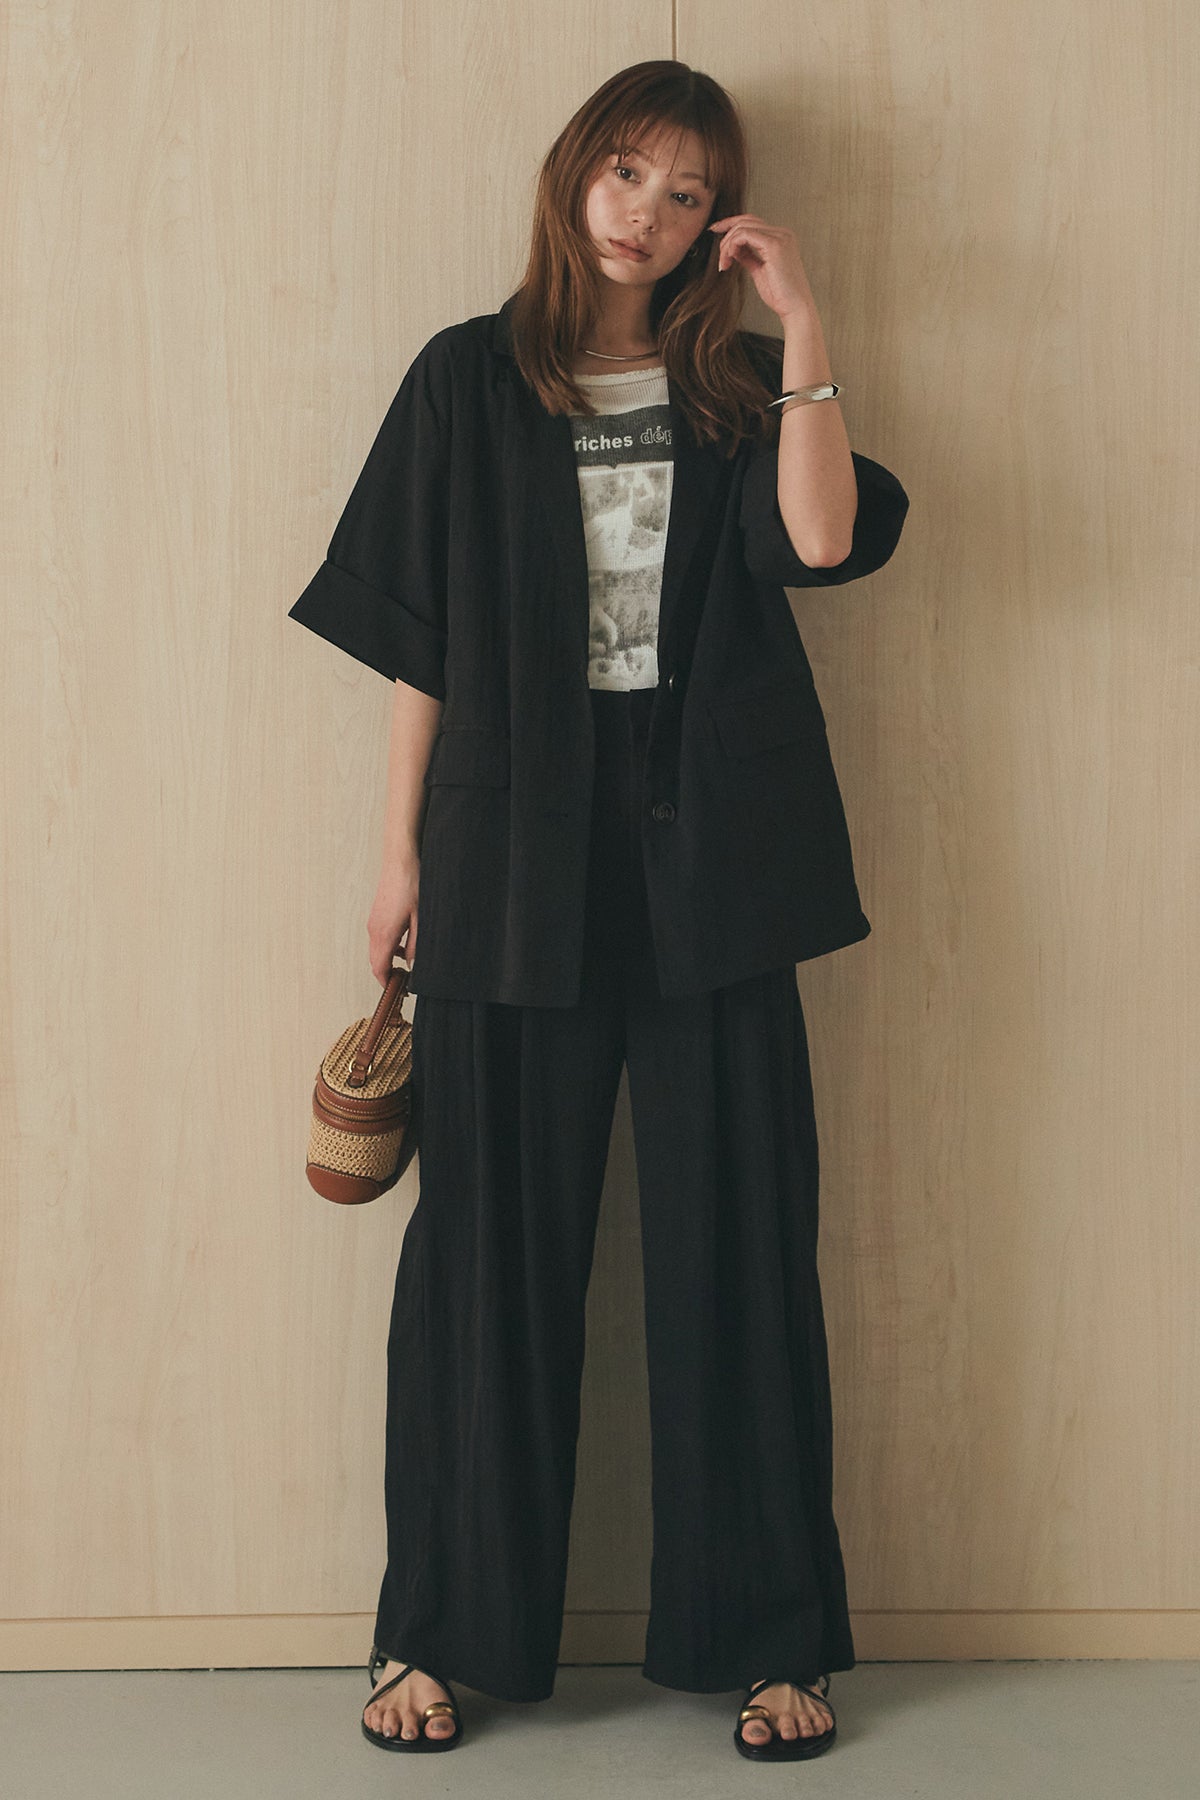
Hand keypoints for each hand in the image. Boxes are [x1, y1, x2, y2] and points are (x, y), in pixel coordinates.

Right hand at [368, 857, 420, 984]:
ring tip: (406, 967)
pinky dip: (387, 948)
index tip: (398, 991)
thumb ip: (416, 945)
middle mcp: (374, 930)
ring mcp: (373, 922)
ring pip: (376, 951)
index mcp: (384, 934)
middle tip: (404, 983)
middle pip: (375, 962)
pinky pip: (378, 939)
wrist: (400, 860)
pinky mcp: (376, 915)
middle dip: (387, 975)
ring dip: (388, 961)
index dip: (387, 983)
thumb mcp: (422, 919)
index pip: (379, 968)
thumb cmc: (412, 885)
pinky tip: (404, 945)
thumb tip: (414, 964)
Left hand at [708, 213, 816, 324]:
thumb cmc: (780, 295)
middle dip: (726, 234)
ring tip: (724, 263)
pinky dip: (732, 246)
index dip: (731, 224)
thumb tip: (734, 249)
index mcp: (781, 238)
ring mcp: (779, 237)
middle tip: (719, 255)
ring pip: (742, 227)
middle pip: (746, 221)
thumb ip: (748, 256)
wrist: (794, 308)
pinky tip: (729, 259)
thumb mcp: (759, 270)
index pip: (752, 222)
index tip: (715, 230)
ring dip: (727, 244)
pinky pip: (744, 235)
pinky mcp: (774, 245)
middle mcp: (782, 233)